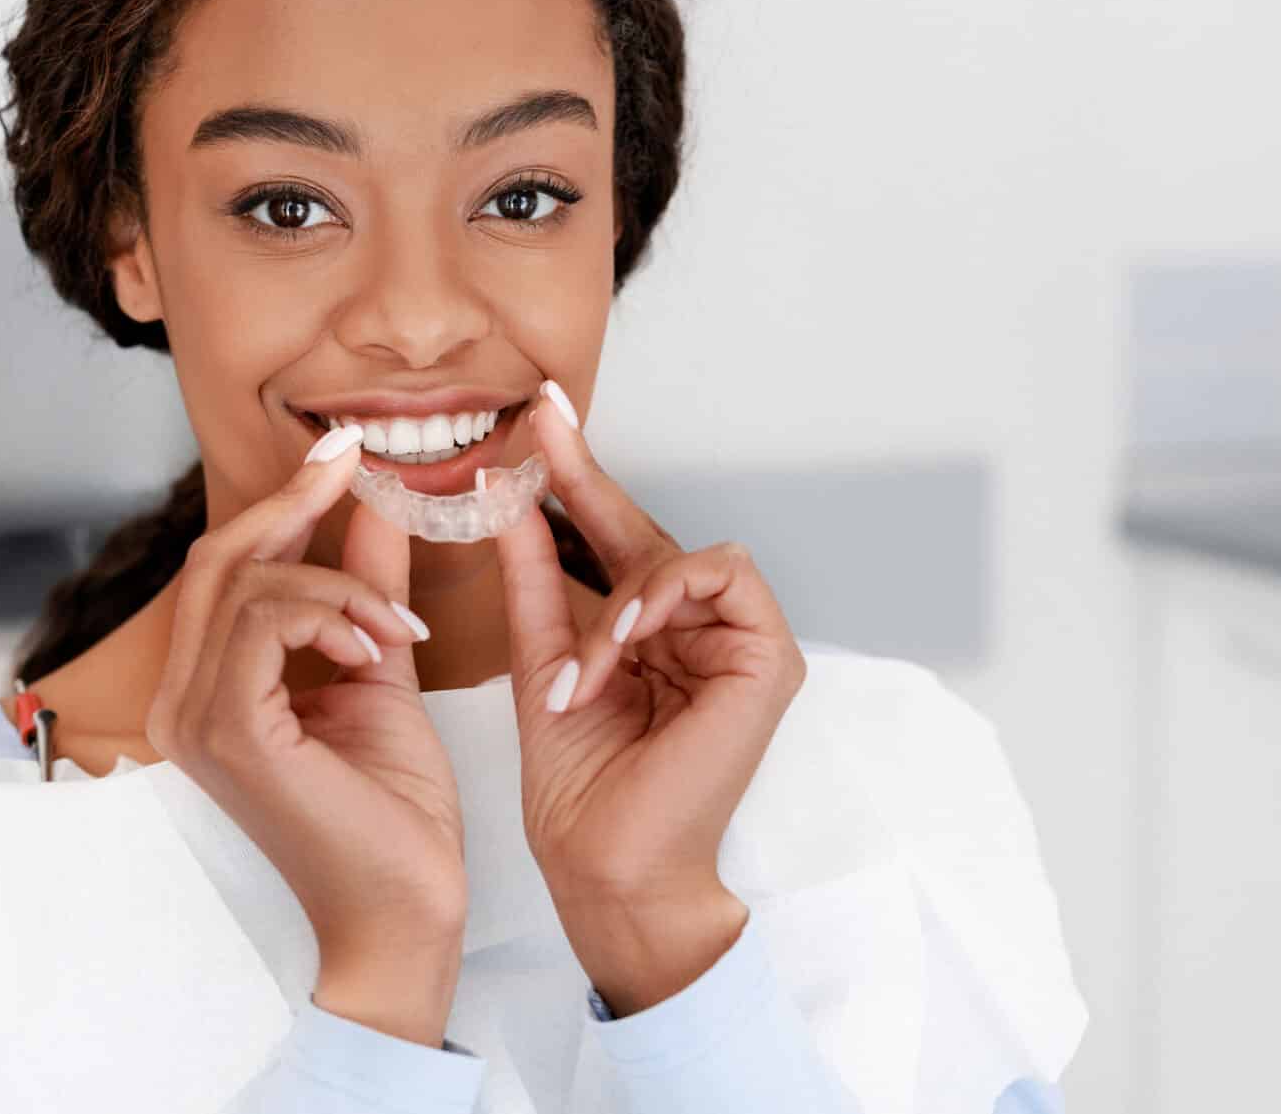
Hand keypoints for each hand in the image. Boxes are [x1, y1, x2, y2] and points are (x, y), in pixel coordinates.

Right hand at [143, 429, 466, 1042]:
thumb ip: (366, 592)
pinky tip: (379, 646)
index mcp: (211, 690)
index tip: (345, 453)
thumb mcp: (380, 672)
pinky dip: (331, 611)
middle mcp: (185, 702)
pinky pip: (265, 621)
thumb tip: (375, 508)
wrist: (406, 912)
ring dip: (338, 581)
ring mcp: (197, 718)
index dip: (282, 503)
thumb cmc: (392, 817)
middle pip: (218, 560)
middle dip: (294, 502)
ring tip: (396, 627)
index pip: (226, 571)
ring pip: (246, 582)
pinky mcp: (229, 733)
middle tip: (359, 464)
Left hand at [492, 381, 807, 1013]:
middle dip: (589, 481)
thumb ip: (535, 575)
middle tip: (542, 425)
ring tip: (589, 665)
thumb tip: (510, 494)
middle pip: (649, 533)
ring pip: (684, 555)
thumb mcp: (543, 658)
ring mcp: (741, 644)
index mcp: (650, 633)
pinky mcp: (771, 658)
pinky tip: (627, 637)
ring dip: (625, 597)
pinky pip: (722, 576)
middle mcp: (700, 632)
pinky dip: (665, 599)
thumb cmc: (580, 786)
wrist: (605, 865)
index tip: (539, 415)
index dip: (578, 476)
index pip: (614, 539)